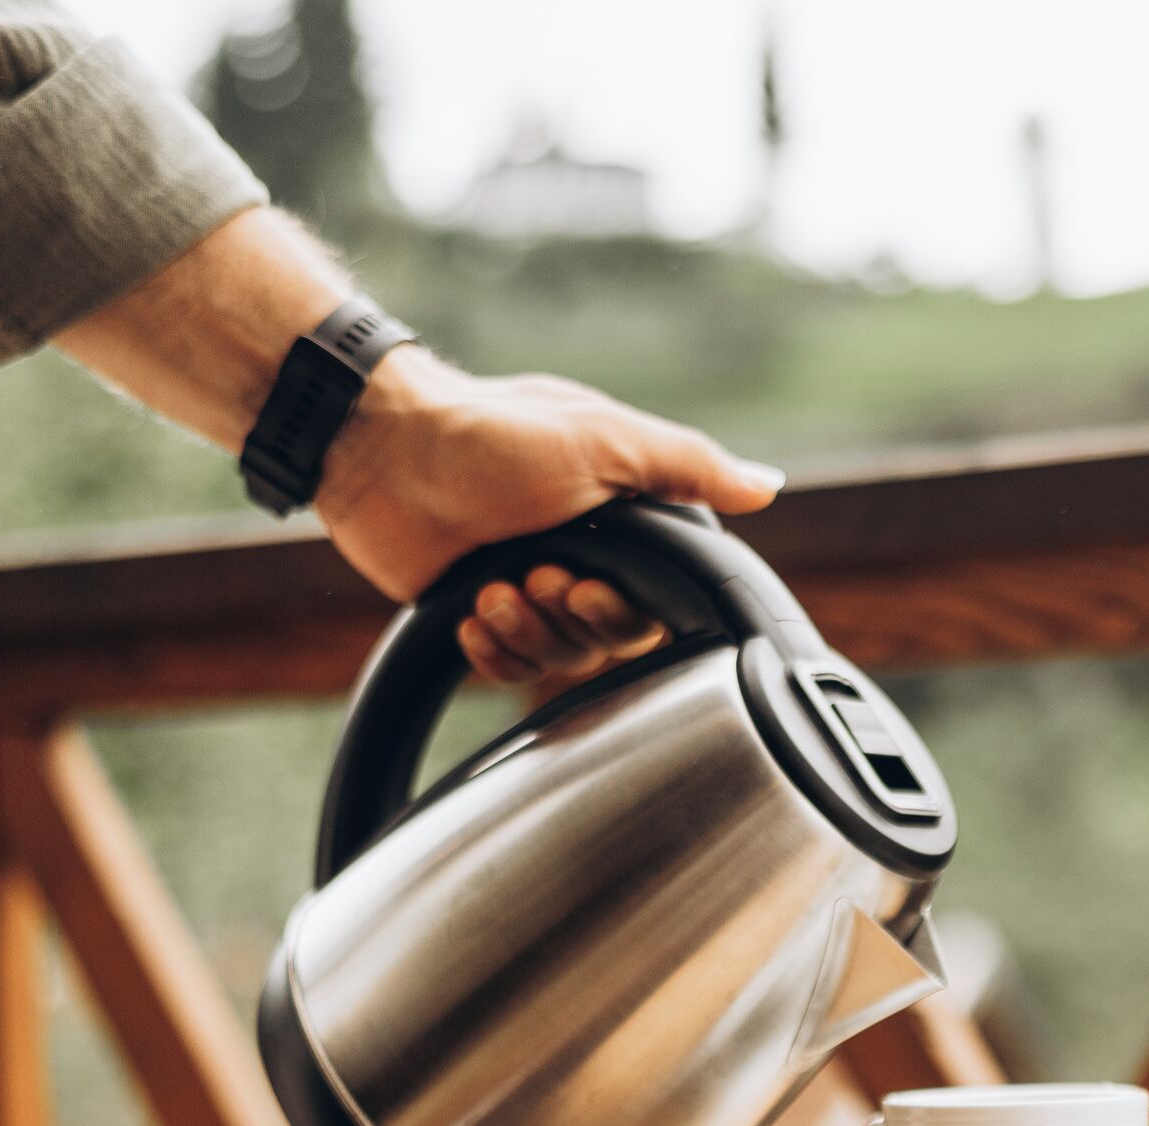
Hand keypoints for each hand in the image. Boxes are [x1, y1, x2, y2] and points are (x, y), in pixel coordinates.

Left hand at [315, 348, 779, 692]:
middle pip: (610, 636)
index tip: (587, 586)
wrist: (382, 452)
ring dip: (526, 631)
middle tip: (538, 577)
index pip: (659, 596)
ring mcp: (527, 584)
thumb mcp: (603, 439)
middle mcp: (581, 553)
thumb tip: (766, 486)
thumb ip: (689, 467)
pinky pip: (506, 668)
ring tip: (491, 591)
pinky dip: (492, 654)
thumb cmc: (490, 435)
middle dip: (570, 618)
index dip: (625, 607)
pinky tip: (471, 618)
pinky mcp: (479, 611)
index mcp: (621, 517)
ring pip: (559, 656)